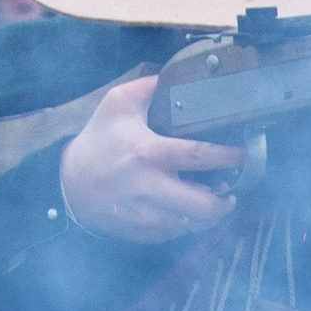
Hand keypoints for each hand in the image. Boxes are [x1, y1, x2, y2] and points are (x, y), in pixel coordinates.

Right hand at [59, 76, 242, 239]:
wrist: (68, 182)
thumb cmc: (97, 140)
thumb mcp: (117, 104)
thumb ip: (148, 87)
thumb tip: (175, 74)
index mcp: (149, 152)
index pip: (200, 156)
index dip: (228, 156)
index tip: (242, 154)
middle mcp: (148, 185)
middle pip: (202, 205)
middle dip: (224, 202)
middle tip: (232, 191)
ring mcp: (144, 212)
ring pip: (191, 225)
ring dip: (209, 217)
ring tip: (215, 202)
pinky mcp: (139, 231)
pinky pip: (174, 235)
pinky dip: (186, 226)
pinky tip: (189, 213)